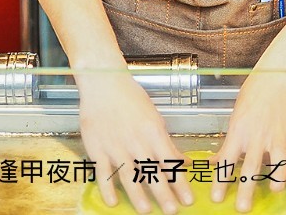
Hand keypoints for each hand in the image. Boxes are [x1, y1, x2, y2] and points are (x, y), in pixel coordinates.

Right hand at [78, 72, 193, 213]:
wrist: (104, 83)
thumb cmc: (131, 97)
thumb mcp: (154, 118)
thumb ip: (166, 143)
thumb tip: (183, 161)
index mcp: (153, 132)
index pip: (170, 162)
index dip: (180, 182)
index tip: (188, 198)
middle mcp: (136, 141)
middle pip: (152, 172)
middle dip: (164, 194)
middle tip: (173, 211)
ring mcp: (116, 146)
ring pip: (129, 176)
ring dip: (139, 196)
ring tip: (147, 211)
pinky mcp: (98, 149)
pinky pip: (103, 172)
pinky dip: (108, 188)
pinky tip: (113, 202)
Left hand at [211, 71, 285, 211]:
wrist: (280, 72)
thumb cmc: (256, 90)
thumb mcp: (237, 114)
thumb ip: (230, 140)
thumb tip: (216, 160)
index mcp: (240, 130)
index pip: (227, 160)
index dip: (221, 180)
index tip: (217, 197)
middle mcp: (259, 134)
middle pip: (251, 167)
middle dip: (246, 189)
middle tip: (242, 208)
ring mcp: (280, 132)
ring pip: (279, 161)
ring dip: (277, 178)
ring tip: (275, 189)